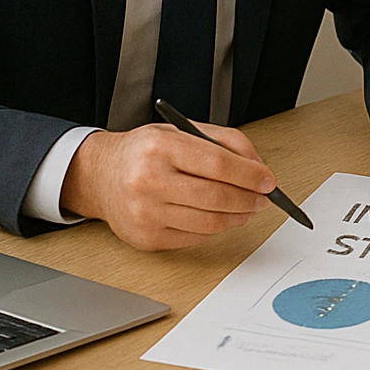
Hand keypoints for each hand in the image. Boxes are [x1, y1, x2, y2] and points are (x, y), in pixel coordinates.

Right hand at [60, 123, 275, 250]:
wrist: (100, 176)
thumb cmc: (144, 152)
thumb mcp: (181, 131)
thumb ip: (224, 141)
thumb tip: (259, 167)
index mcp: (160, 147)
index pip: (218, 163)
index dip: (250, 175)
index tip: (268, 180)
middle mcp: (149, 180)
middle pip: (217, 196)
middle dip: (249, 199)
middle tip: (263, 197)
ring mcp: (146, 213)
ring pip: (210, 222)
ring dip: (238, 217)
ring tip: (247, 208)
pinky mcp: (147, 238)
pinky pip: (196, 237)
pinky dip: (216, 228)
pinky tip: (221, 217)